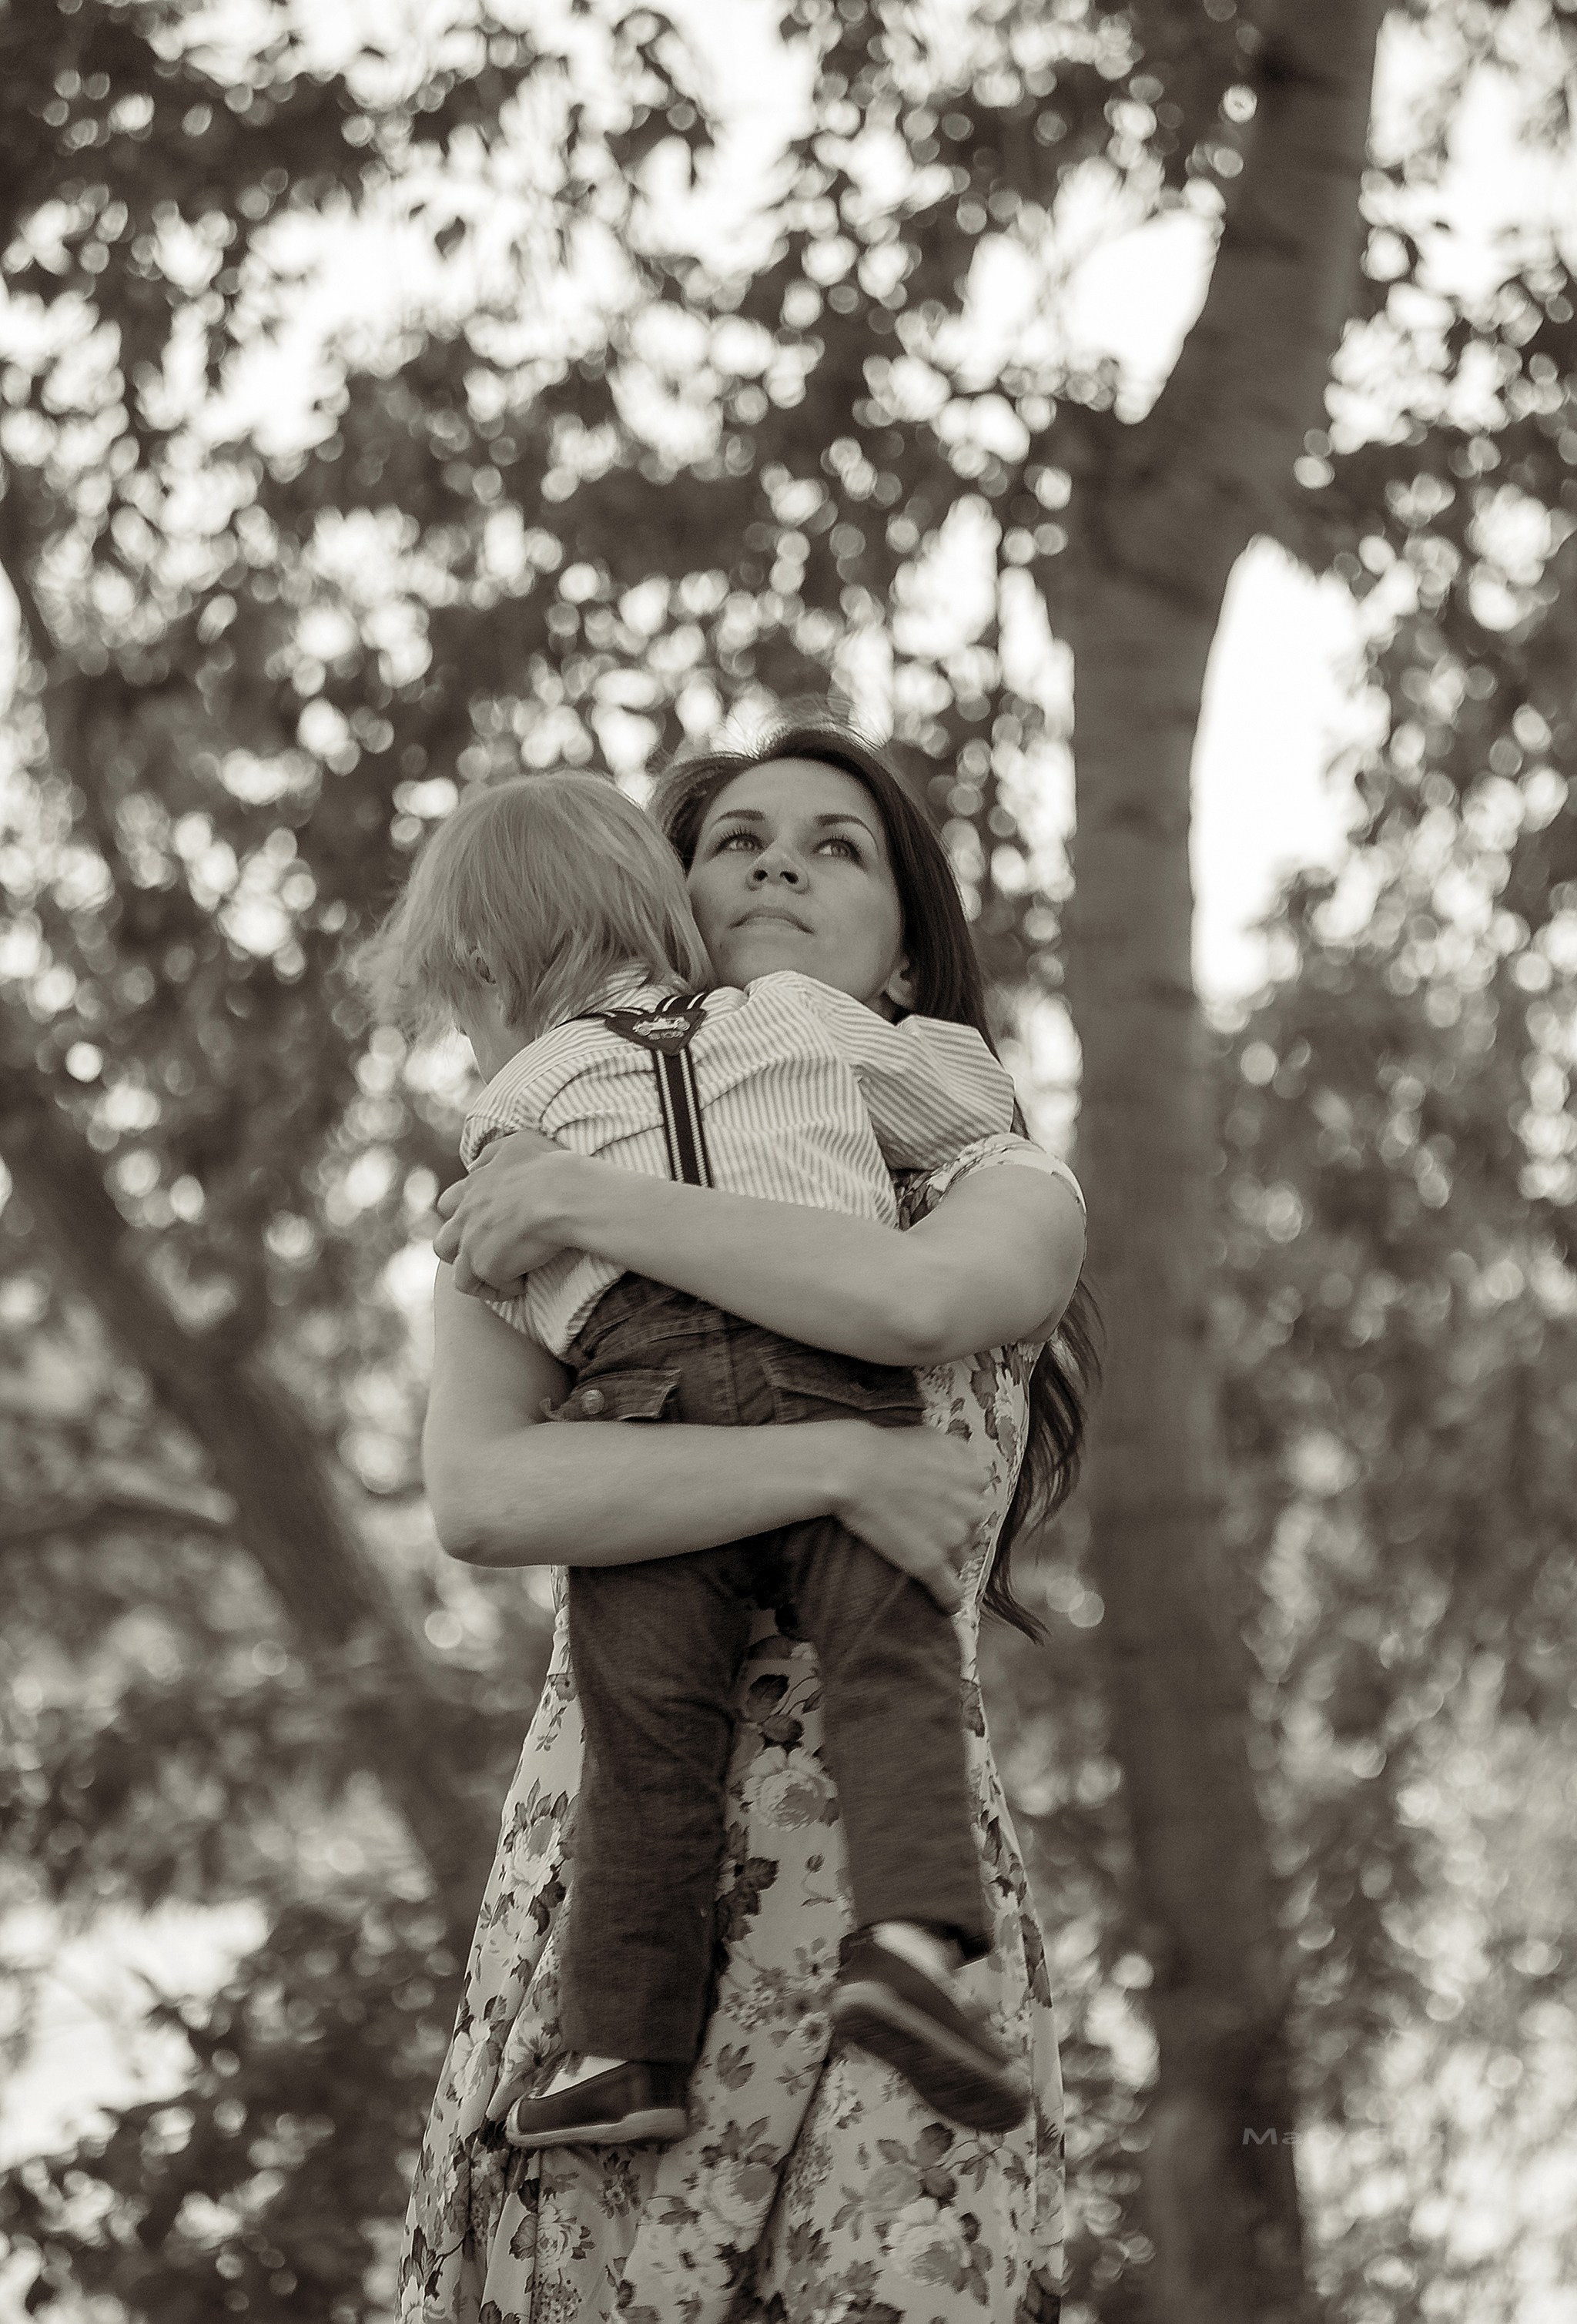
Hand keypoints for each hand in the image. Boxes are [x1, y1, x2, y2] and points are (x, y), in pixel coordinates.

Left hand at [433, 1129, 580, 1296]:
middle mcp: (467, 1214)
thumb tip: (477, 1165)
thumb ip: (493, 1154)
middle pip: (444, 1243)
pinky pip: (485, 1287)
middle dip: (461, 1252)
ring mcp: (472, 1242)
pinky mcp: (486, 1265)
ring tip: (507, 1277)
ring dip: (480, 1277)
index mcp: (474, 1185)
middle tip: (490, 1256)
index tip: (486, 1224)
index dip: (463, 1216)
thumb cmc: (550, 1167)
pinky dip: (501, 1289)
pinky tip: (522, 1283)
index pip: (450, 1204)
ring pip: (459, 1273)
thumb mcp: (518, 1144)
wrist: (562, 1194)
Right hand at [821, 1421, 987, 1614]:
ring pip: (960, 1559)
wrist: (855, 1469)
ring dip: (945, 1559)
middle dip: (952, 1531)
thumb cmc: (887, 1449)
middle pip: (971, 1530)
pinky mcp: (931, 1565)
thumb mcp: (935, 1437)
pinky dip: (948, 1600)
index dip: (956, 1504)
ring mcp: (953, 1540)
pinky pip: (950, 1593)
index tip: (939, 1506)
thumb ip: (959, 1455)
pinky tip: (944, 1605)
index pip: (976, 1499)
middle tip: (923, 1526)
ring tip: (920, 1553)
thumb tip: (969, 1470)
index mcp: (975, 1477)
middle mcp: (973, 1509)